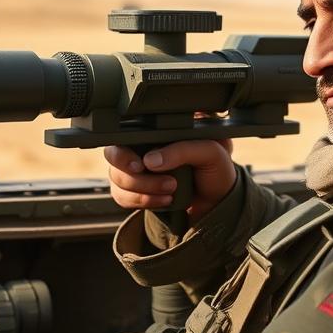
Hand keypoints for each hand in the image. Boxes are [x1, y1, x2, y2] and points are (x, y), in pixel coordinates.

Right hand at [104, 138, 235, 223]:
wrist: (218, 201)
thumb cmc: (216, 170)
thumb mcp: (211, 152)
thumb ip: (184, 149)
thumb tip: (151, 160)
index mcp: (158, 131)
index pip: (126, 132)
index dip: (125, 150)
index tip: (140, 164)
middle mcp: (142, 147)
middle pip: (113, 155)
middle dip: (131, 173)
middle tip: (158, 180)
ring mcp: (136, 169)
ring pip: (116, 178)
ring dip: (141, 189)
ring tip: (171, 190)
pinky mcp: (135, 190)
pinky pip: (120, 196)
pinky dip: (140, 201)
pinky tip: (163, 200)